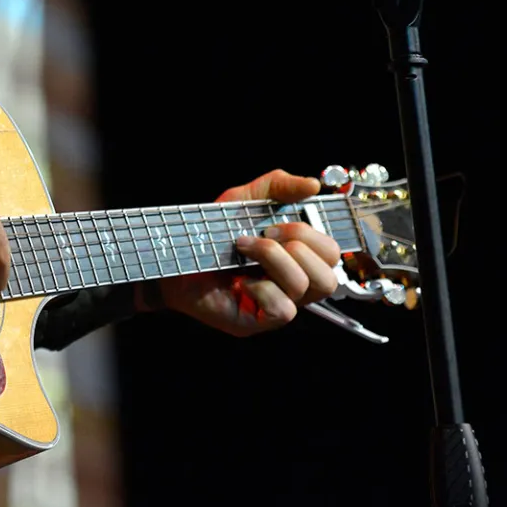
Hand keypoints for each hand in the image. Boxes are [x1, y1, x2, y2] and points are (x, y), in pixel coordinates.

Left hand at [145, 169, 341, 337]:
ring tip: (243, 249)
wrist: (173, 252)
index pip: (332, 253)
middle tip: (261, 235)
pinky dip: (261, 288)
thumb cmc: (209, 231)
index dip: (310, 234)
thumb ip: (278, 186)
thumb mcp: (244, 198)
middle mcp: (292, 285)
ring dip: (273, 260)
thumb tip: (313, 185)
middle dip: (296, 245)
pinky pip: (283, 310)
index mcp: (297, 258)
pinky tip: (239, 280)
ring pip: (305, 288)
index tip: (271, 223)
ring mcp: (276, 305)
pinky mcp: (257, 321)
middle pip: (329, 276)